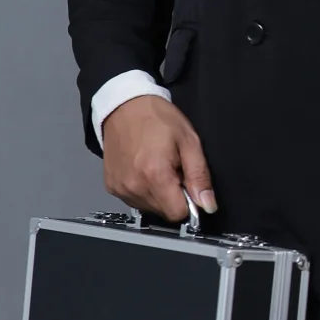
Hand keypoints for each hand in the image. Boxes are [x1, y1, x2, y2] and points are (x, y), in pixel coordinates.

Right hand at [101, 96, 216, 222]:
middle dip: (174, 196)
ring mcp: (120, 188)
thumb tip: (207, 204)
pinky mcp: (112, 186)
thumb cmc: (156, 118)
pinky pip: (134, 201)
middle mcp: (134, 185)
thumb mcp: (189, 141)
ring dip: (158, 194)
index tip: (188, 186)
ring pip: (149, 209)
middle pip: (164, 212)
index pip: (178, 213)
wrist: (124, 106)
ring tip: (157, 168)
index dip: (189, 202)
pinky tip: (143, 170)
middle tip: (173, 170)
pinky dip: (143, 190)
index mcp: (155, 175)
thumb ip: (200, 176)